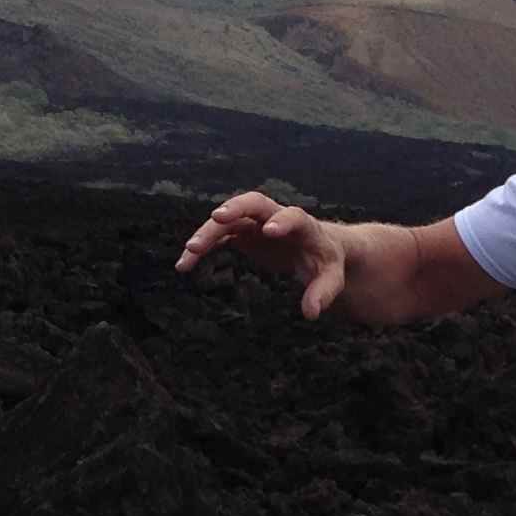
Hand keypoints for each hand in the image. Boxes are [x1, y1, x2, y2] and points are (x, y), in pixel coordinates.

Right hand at [175, 191, 350, 318]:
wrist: (313, 247)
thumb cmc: (323, 261)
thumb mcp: (331, 278)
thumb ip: (323, 293)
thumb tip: (311, 313)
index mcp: (303, 225)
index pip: (293, 216)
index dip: (283, 221)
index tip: (270, 231)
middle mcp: (275, 216)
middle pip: (254, 202)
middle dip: (236, 208)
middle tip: (216, 218)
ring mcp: (255, 222)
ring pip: (228, 219)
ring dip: (208, 232)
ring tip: (190, 252)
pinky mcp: (241, 232)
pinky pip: (217, 236)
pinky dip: (202, 248)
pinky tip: (184, 265)